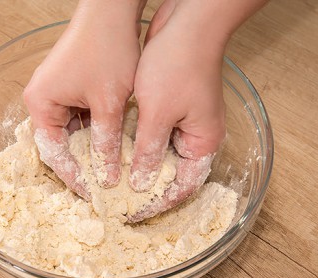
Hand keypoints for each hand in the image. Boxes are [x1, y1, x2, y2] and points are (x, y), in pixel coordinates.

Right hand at [24, 0, 145, 199]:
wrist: (112, 12)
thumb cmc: (106, 49)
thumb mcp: (108, 102)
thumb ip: (106, 141)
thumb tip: (107, 176)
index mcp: (40, 104)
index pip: (54, 152)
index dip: (74, 176)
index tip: (93, 194)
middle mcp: (43, 100)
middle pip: (60, 144)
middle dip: (83, 164)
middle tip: (103, 187)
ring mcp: (57, 93)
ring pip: (73, 133)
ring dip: (92, 148)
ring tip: (110, 170)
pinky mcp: (71, 88)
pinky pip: (81, 119)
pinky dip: (96, 131)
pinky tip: (113, 145)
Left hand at [128, 0, 226, 221]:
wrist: (187, 23)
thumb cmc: (178, 65)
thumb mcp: (159, 112)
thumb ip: (150, 151)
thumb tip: (141, 184)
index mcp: (204, 143)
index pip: (182, 188)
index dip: (157, 204)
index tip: (131, 213)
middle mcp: (198, 137)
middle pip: (172, 174)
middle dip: (147, 188)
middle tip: (118, 199)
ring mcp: (186, 122)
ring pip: (161, 155)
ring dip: (140, 167)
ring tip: (114, 180)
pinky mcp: (173, 108)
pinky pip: (156, 136)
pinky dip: (139, 146)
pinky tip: (118, 151)